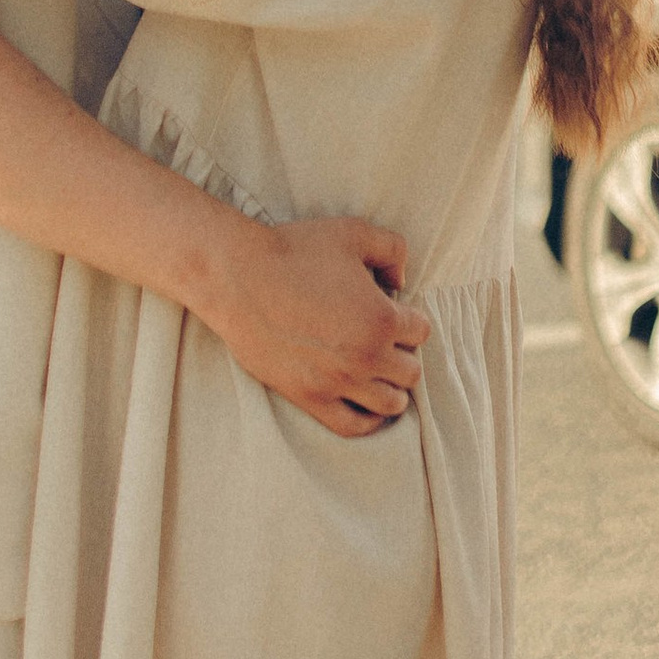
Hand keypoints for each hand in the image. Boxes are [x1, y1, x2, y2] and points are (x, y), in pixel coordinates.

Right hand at [197, 212, 428, 439]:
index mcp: (382, 318)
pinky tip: (366, 405)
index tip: (391, 312)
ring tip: (377, 373)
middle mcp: (367, 356)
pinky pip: (355, 426)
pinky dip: (369, 420)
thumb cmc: (294, 251)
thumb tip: (402, 280)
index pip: (421, 332)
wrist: (238, 278)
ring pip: (392, 403)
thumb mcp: (352, 232)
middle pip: (411, 371)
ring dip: (391, 387)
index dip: (408, 319)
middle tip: (382, 341)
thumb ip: (392, 249)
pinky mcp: (311, 398)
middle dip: (401, 354)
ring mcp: (339, 382)